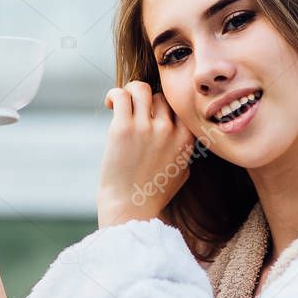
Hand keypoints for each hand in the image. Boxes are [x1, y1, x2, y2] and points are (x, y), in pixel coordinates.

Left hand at [96, 81, 194, 227]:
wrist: (130, 209)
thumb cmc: (153, 194)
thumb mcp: (181, 173)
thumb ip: (184, 152)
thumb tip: (182, 138)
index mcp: (186, 139)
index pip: (181, 106)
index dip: (167, 106)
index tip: (154, 113)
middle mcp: (169, 130)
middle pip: (161, 96)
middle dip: (148, 101)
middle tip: (134, 111)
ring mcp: (146, 127)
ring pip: (141, 88)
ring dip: (131, 91)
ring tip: (121, 103)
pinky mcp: (123, 128)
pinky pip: (121, 95)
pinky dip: (114, 94)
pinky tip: (110, 104)